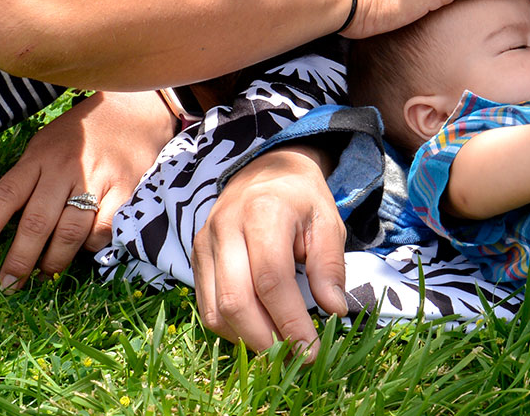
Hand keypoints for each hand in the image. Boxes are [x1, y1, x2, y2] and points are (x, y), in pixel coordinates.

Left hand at [0, 91, 178, 292]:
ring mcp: (97, 181)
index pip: (8, 193)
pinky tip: (83, 249)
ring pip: (69, 232)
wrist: (133, 114)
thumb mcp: (40, 147)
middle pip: (37, 221)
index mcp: (40, 158)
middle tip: (9, 284)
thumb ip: (15, 181)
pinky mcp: (125, 192)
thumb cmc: (79, 135)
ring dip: (54, 260)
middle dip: (20, 258)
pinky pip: (102, 231)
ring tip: (44, 274)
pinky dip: (90, 247)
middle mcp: (66, 170)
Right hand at [192, 145, 349, 361]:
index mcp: (262, 213)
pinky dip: (232, 330)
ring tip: (280, 351)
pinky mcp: (196, 259)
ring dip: (247, 340)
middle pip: (235, 300)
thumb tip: (333, 310)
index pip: (270, 280)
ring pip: (216, 310)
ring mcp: (204, 245)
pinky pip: (207, 307)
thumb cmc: (301, 200)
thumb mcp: (327, 222)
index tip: (311, 350)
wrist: (263, 171)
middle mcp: (225, 228)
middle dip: (266, 339)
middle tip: (295, 359)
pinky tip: (258, 334)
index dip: (290, 321)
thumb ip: (329, 265)